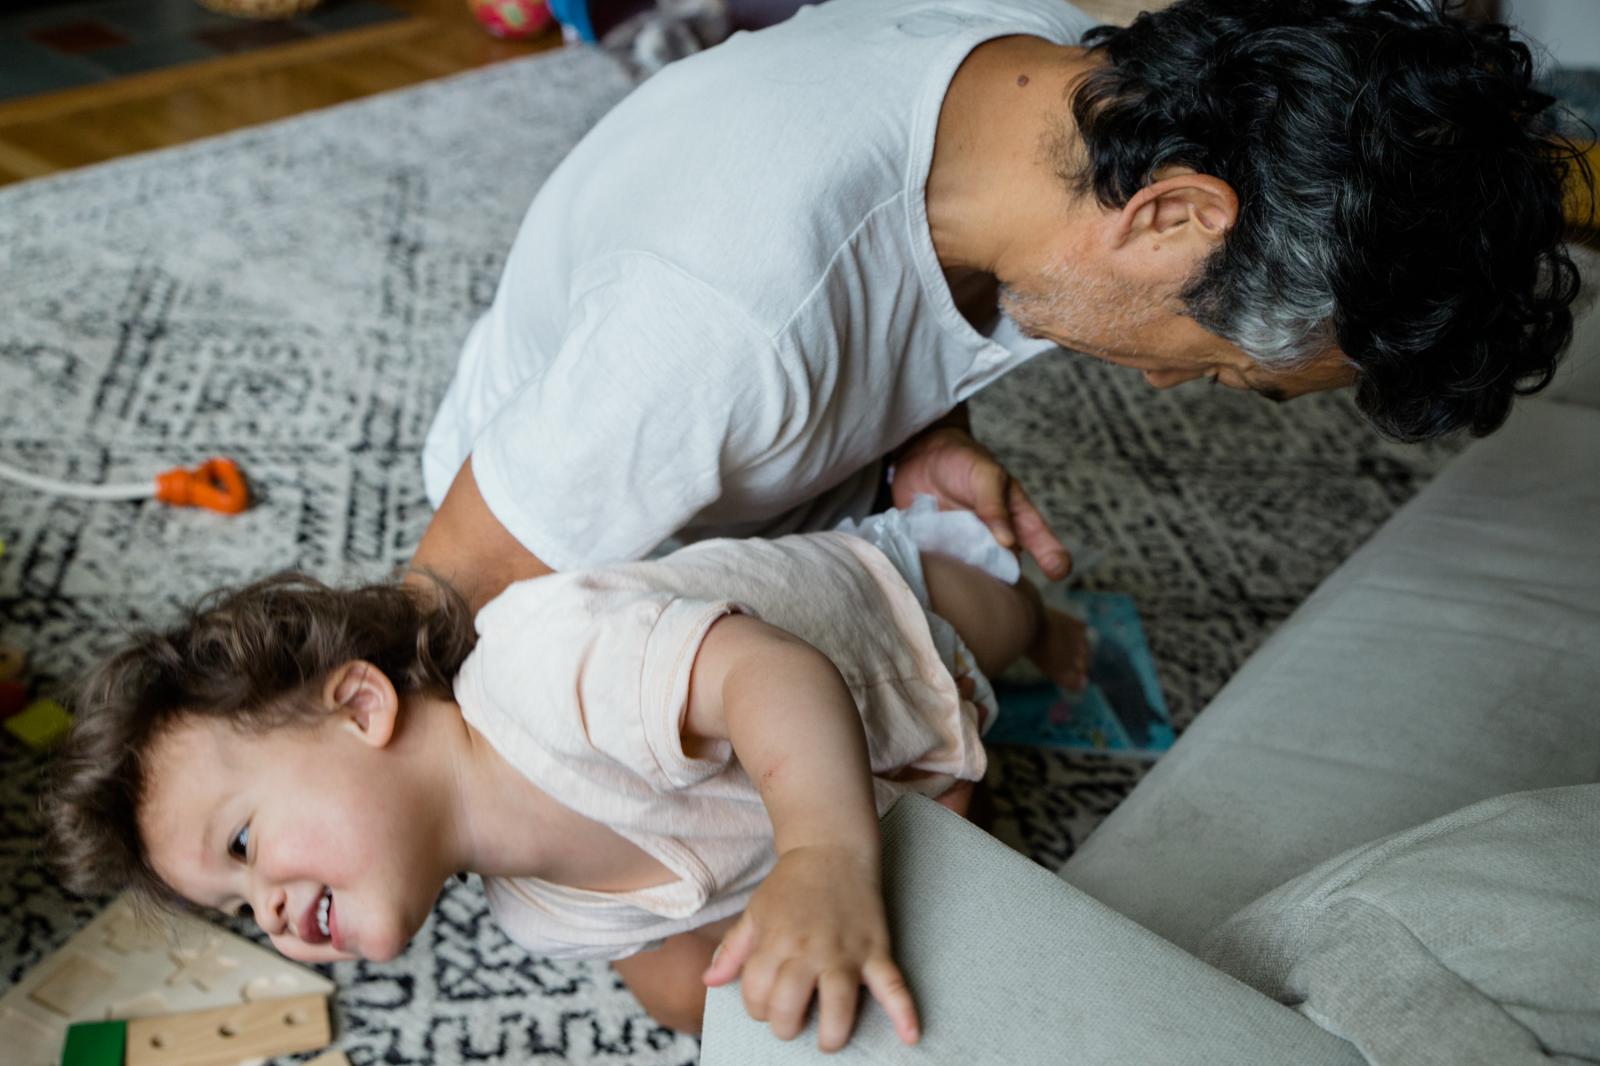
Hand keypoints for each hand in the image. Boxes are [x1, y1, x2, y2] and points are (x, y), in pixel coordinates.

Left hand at [701, 845, 918, 1051]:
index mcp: (777, 942)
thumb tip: (710, 981)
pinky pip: (892, 985)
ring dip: (832, 1033)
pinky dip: (904, 1012)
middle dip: (785, 1025)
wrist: (832, 848)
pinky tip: (910, 1037)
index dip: (756, 1007)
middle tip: (791, 1021)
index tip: (766, 1003)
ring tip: (828, 1041)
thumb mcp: (756, 912)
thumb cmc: (791, 884)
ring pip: (838, 1005)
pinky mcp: (876, 949)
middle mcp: (810, 950)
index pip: (757, 994)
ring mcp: (846, 952)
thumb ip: (732, 950)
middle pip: (790, 1007)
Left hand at [891, 426, 1071, 579]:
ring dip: (965, 575)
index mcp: (1014, 519)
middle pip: (1002, 568)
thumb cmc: (962, 462)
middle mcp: (992, 541)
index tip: (1058, 571)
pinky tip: (931, 566)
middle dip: (996, 575)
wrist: (920, 457)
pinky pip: (943, 571)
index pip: (1038, 539)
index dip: (1051, 556)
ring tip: (952, 564)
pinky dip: (939, 572)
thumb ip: (994, 504)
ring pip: (973, 574)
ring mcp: (965, 550)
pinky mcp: (938, 554)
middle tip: (981, 568)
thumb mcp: (984, 474)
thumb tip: (1007, 542)